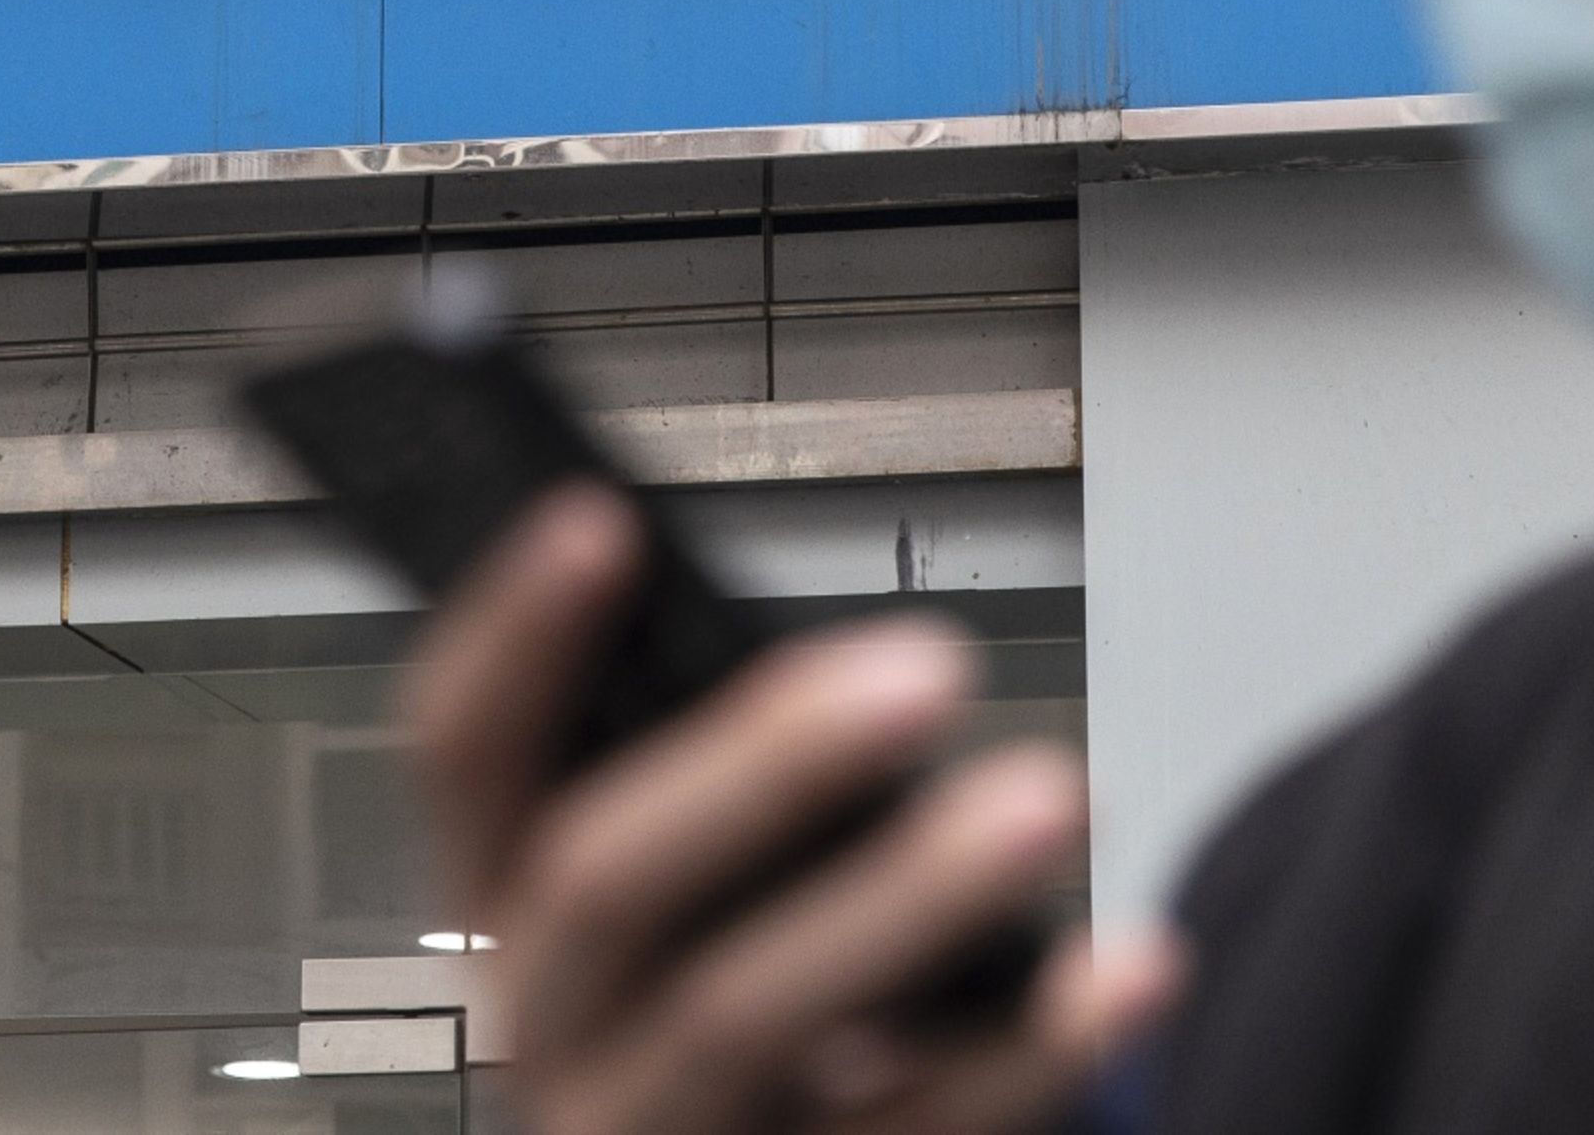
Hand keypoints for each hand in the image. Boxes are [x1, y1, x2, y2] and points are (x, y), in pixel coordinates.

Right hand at [403, 483, 1181, 1134]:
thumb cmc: (753, 1001)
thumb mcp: (694, 895)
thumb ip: (725, 785)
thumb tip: (853, 667)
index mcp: (509, 901)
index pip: (462, 753)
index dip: (516, 637)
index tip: (601, 520)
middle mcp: (546, 1024)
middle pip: (607, 880)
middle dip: (768, 761)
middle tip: (928, 670)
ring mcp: (647, 1130)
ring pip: (742, 1013)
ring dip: (910, 894)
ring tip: (1050, 795)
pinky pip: (913, 1133)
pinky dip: (1034, 1046)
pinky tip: (1130, 964)